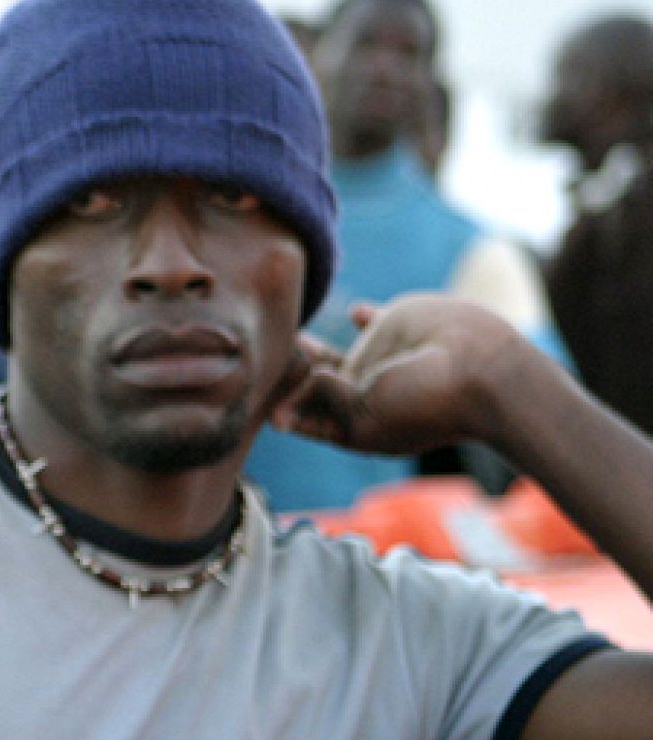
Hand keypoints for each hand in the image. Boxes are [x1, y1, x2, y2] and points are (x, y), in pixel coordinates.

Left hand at [270, 294, 530, 455]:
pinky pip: (373, 320)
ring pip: (333, 353)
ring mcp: (378, 359)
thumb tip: (305, 378)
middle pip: (313, 385)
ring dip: (311, 349)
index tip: (260, 402)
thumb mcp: (362, 416)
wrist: (479, 368)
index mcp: (355, 424)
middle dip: (290, 378)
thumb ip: (323, 396)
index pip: (306, 418)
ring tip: (292, 340)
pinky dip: (364, 317)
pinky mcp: (394, 326)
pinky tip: (356, 314)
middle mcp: (364, 393)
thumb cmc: (421, 404)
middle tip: (265, 360)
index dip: (282, 411)